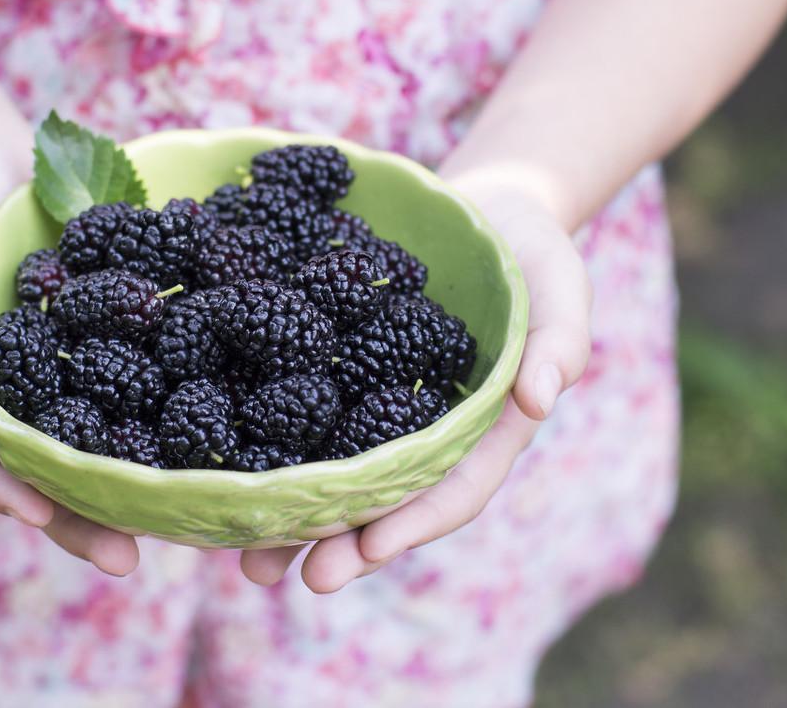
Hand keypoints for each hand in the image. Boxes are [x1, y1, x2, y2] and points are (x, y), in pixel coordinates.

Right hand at [0, 136, 139, 576]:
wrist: (2, 162)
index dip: (2, 486)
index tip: (37, 515)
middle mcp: (24, 392)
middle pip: (48, 469)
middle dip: (81, 519)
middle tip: (125, 560)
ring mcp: (72, 372)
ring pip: (102, 444)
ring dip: (133, 487)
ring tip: (178, 526)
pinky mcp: (116, 342)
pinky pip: (145, 388)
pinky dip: (171, 419)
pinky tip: (212, 445)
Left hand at [240, 174, 591, 591]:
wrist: (481, 209)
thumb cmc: (533, 251)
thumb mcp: (562, 286)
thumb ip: (561, 340)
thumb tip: (541, 399)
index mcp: (482, 429)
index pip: (452, 490)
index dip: (412, 523)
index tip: (369, 550)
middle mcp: (425, 431)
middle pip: (383, 500)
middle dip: (340, 542)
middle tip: (291, 577)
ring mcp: (379, 405)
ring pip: (336, 473)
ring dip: (293, 518)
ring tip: (245, 558)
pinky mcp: (341, 370)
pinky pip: (303, 413)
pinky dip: (266, 445)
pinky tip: (224, 470)